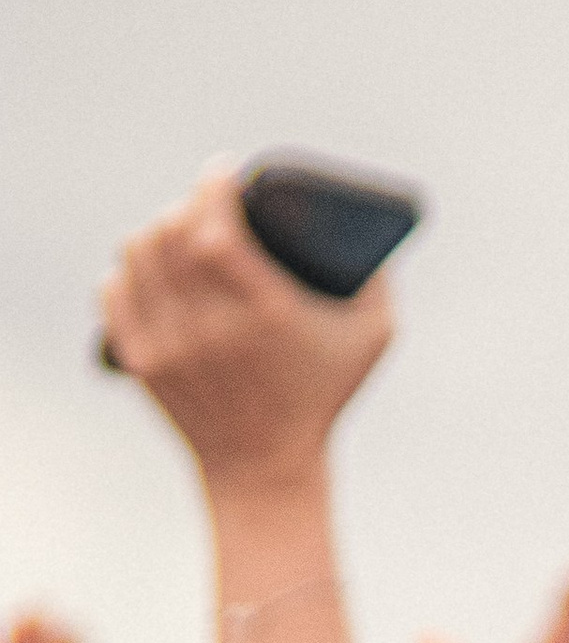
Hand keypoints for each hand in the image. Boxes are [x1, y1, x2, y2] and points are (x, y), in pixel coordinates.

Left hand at [99, 172, 392, 496]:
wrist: (266, 469)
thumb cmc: (321, 396)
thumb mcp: (371, 341)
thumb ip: (380, 281)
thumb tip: (369, 226)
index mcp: (266, 314)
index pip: (214, 229)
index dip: (213, 187)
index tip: (222, 173)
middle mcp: (211, 329)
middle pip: (173, 230)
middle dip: (188, 204)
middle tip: (206, 206)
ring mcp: (170, 346)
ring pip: (139, 251)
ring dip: (157, 230)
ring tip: (176, 232)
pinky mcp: (142, 361)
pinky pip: (114, 288)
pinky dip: (128, 268)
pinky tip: (147, 265)